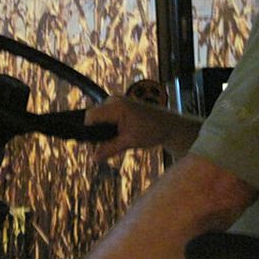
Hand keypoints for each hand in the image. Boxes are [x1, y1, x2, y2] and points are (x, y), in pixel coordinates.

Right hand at [86, 96, 200, 161]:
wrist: (169, 125)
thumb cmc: (152, 130)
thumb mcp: (129, 142)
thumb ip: (109, 149)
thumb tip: (93, 158)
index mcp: (116, 106)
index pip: (90, 116)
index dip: (88, 131)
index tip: (94, 144)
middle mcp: (114, 100)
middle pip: (93, 117)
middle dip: (97, 132)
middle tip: (107, 145)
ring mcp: (117, 102)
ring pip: (99, 118)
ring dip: (104, 130)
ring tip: (117, 140)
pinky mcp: (120, 106)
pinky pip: (106, 116)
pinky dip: (109, 127)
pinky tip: (119, 135)